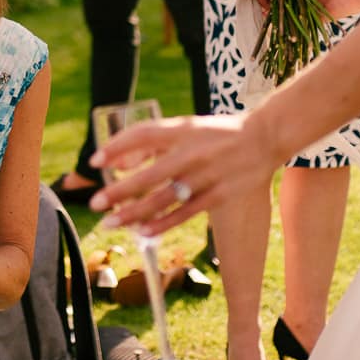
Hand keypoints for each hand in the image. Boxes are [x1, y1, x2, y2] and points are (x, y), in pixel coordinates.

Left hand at [88, 115, 279, 236]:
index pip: (143, 135)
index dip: (117, 147)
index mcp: (183, 130)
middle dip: (120, 191)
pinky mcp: (219, 195)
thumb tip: (119, 163)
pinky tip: (143, 231)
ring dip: (135, 213)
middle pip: (150, 175)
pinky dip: (162, 223)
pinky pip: (185, 213)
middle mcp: (192, 152)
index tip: (95, 161)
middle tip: (95, 202)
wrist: (264, 139)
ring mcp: (206, 175)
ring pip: (164, 199)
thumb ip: (156, 141)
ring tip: (111, 222)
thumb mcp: (187, 127)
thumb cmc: (216, 133)